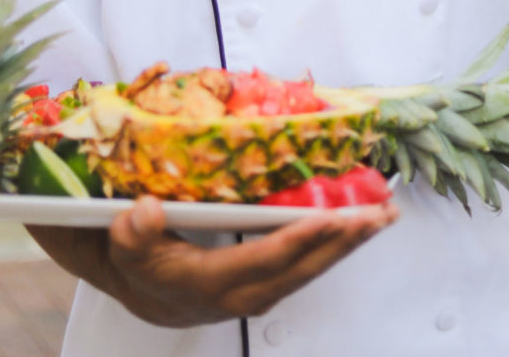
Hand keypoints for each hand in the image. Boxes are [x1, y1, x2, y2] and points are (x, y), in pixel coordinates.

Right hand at [27, 197, 398, 327]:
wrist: (148, 295)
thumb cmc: (138, 265)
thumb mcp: (123, 247)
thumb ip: (132, 234)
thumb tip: (145, 212)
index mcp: (211, 284)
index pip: (263, 261)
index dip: (296, 240)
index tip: (330, 219)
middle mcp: (245, 293)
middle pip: (302, 268)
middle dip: (343, 242)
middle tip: (379, 215)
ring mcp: (263, 290)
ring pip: (314, 268)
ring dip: (350, 243)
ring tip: (385, 217)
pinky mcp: (273, 281)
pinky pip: (311, 264)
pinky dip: (338, 244)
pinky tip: (360, 223)